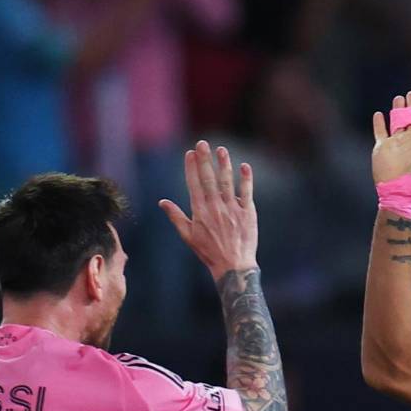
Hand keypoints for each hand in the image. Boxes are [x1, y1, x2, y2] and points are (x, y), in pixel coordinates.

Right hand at [159, 142, 257, 277]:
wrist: (233, 267)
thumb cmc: (209, 253)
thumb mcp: (188, 236)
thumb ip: (176, 217)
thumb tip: (162, 202)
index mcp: (200, 212)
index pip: (194, 184)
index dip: (192, 168)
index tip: (190, 153)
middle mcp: (216, 208)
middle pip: (209, 179)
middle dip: (205, 160)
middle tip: (203, 143)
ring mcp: (232, 209)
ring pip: (227, 182)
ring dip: (224, 164)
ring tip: (221, 150)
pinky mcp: (247, 213)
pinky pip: (246, 193)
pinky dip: (245, 179)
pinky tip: (244, 166)